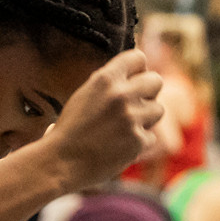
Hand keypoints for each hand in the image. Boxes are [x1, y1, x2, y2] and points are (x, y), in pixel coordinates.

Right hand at [39, 50, 163, 190]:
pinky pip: (150, 136)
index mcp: (105, 79)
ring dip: (146, 119)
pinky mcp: (137, 141)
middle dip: (149, 93)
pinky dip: (138, 143)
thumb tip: (135, 75)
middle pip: (155, 81)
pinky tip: (119, 147)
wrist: (61, 162)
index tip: (133, 80)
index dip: (138, 70)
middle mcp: (120, 95)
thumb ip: (109, 83)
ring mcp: (131, 118)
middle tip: (136, 105)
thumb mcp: (85, 95)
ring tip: (125, 128)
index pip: (138, 58)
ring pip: (158, 110)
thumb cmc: (70, 130)